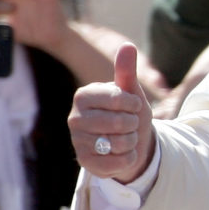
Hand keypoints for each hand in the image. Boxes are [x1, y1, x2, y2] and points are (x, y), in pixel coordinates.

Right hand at [68, 43, 154, 182]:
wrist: (128, 143)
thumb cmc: (128, 113)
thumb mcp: (130, 92)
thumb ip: (126, 71)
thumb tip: (127, 45)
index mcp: (83, 95)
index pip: (118, 98)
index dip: (133, 104)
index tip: (132, 106)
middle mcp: (74, 118)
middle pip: (120, 123)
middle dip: (133, 124)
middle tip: (128, 124)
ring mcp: (77, 141)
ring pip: (120, 143)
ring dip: (131, 142)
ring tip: (124, 138)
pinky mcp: (84, 162)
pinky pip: (117, 163)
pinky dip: (128, 159)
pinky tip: (121, 153)